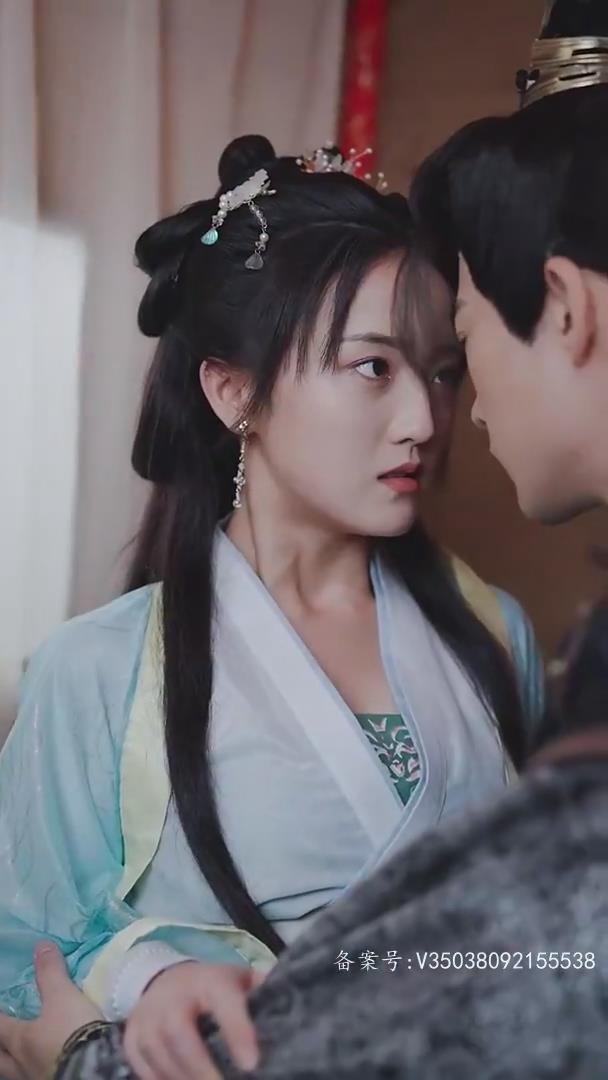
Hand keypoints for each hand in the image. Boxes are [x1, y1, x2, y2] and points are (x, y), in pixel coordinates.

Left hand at [0, 942, 102, 1079]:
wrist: (97, 1070)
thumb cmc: (73, 1032)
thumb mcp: (63, 996)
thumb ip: (51, 973)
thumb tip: (41, 946)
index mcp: (20, 1040)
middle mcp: (22, 1064)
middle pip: (0, 1058)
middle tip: (2, 1037)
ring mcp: (36, 1079)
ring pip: (16, 1072)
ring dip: (15, 1063)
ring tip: (21, 1056)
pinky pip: (38, 1077)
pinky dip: (37, 1071)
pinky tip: (47, 1068)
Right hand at [124, 960, 263, 1079]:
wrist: (164, 980)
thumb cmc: (212, 988)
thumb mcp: (238, 981)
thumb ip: (262, 993)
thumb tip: (295, 1004)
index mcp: (209, 981)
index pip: (224, 1003)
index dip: (238, 1032)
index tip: (252, 1064)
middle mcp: (173, 997)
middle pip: (181, 1036)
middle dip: (202, 1070)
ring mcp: (147, 1018)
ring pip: (161, 1058)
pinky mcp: (131, 1038)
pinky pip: (144, 1070)